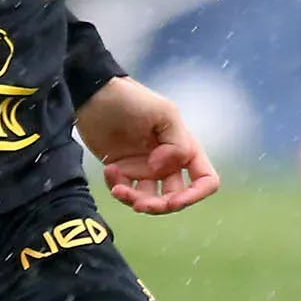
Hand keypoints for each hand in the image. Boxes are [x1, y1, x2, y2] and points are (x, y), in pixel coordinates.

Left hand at [76, 76, 219, 215]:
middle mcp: (168, 161)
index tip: (174, 200)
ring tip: (118, 189)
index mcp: (185, 147)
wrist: (95, 95)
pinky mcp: (123, 170)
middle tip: (139, 204)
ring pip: (149, 199)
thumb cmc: (132, 99)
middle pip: (174, 197)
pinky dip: (117, 187)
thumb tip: (163, 170)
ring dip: (134, 200)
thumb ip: (176, 144)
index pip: (205, 180)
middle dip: (158, 206)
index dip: (195, 196)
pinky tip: (109, 171)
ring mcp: (145, 168)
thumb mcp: (163, 114)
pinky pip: (125, 190)